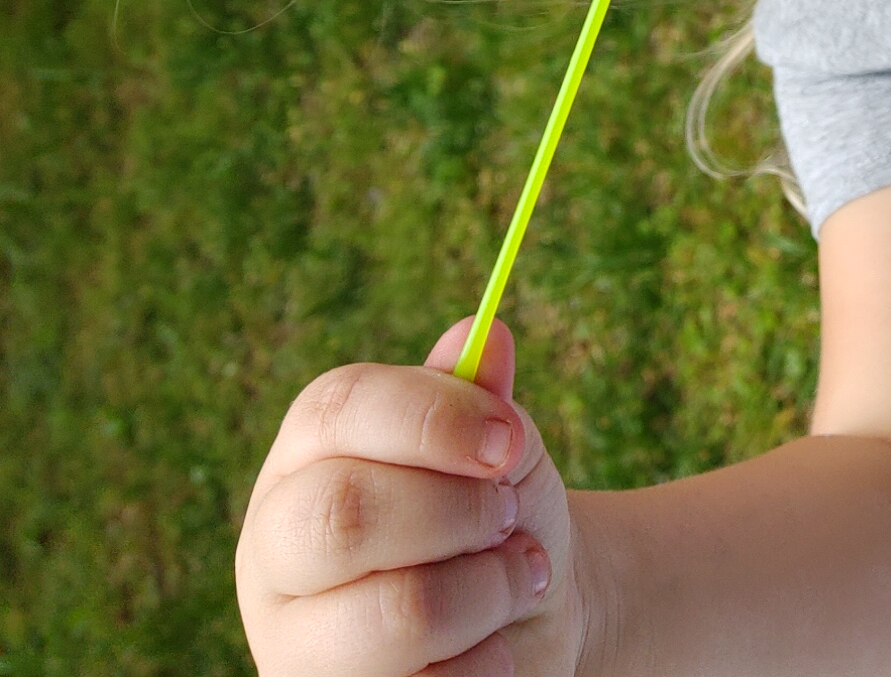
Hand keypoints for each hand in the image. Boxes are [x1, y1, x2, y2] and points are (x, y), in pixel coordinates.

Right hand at [237, 319, 585, 676]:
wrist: (525, 609)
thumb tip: (487, 335)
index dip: (431, 418)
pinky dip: (486, 663)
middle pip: (343, 514)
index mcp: (306, 453)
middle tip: (508, 517)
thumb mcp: (495, 443)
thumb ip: (480, 396)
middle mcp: (275, 546)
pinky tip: (495, 647)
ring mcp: (292, 641)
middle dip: (457, 513)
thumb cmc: (496, 507)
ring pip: (395, 613)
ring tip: (518, 579)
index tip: (509, 443)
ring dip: (489, 591)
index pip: (337, 408)